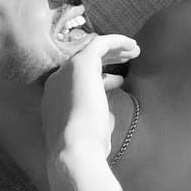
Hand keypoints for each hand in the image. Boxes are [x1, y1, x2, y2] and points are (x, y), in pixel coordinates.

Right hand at [41, 34, 139, 158]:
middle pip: (84, 62)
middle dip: (107, 59)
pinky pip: (99, 42)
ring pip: (91, 50)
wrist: (76, 149)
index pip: (78, 79)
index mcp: (55, 100)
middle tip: (128, 59)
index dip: (100, 77)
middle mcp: (55, 83)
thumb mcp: (91, 130)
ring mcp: (65, 71)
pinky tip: (132, 44)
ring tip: (135, 51)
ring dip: (114, 49)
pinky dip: (116, 41)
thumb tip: (108, 116)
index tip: (119, 80)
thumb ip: (98, 118)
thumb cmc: (88, 146)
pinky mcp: (80, 63)